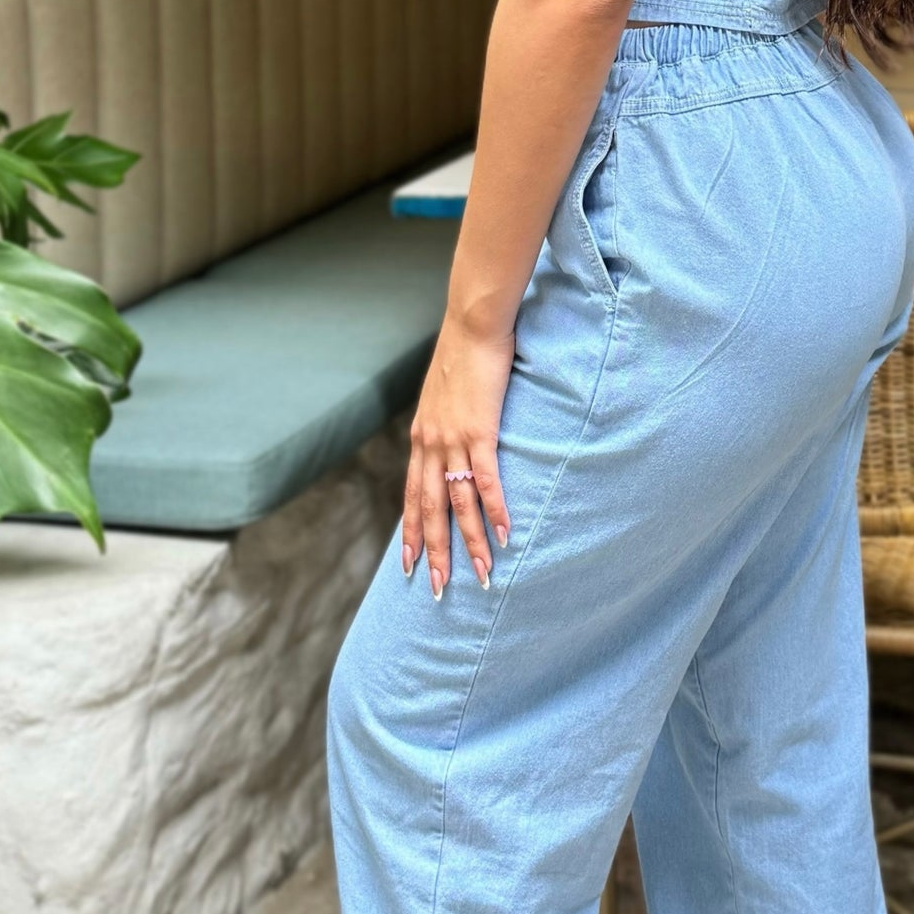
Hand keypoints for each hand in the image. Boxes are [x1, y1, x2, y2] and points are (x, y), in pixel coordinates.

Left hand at [404, 312, 513, 597]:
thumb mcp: (443, 395)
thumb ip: (445, 421)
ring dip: (470, 542)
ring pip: (458, 503)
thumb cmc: (462, 354)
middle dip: (435, 552)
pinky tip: (504, 534)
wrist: (471, 324)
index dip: (412, 532)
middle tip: (439, 589)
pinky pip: (486, 479)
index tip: (409, 565)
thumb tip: (453, 437)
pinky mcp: (480, 430)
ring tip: (482, 575)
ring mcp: (454, 439)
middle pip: (430, 510)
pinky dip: (494, 509)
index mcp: (421, 438)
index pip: (413, 496)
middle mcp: (431, 444)